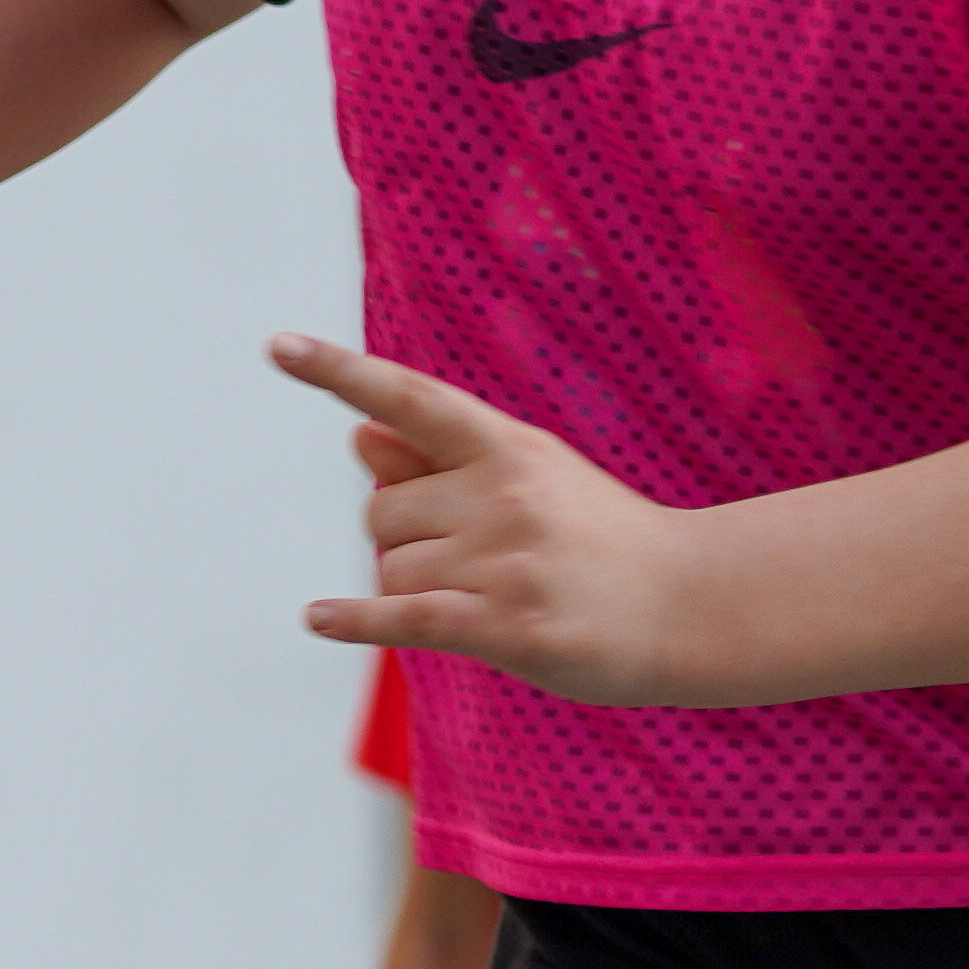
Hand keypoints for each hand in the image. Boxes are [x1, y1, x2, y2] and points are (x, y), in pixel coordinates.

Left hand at [275, 336, 725, 703]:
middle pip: (381, 511)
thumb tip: (358, 432)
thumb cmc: (598, 542)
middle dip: (403, 538)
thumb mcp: (530, 481)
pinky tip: (317, 619)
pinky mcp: (506, 623)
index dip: (340, 373)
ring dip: (417, 592)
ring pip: (390, 569)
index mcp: (508, 446)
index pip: (413, 399)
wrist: (691, 606)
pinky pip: (404, 614)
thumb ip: (439, 462)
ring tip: (492, 598)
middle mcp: (504, 491)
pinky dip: (356, 620)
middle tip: (477, 560)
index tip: (277, 345)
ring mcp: (506, 558)